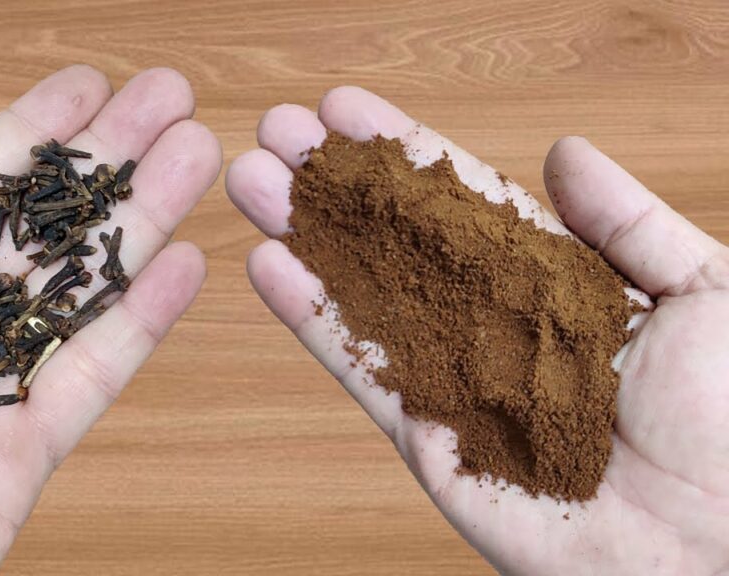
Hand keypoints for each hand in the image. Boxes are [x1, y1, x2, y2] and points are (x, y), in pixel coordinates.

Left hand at [0, 65, 220, 575]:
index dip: (18, 143)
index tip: (81, 90)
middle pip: (29, 242)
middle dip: (101, 169)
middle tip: (167, 102)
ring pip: (70, 303)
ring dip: (136, 229)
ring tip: (194, 157)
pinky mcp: (6, 481)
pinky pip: (79, 393)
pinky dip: (135, 330)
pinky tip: (181, 268)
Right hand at [226, 87, 728, 574]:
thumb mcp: (708, 292)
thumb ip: (629, 223)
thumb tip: (564, 152)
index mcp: (556, 288)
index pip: (462, 206)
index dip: (403, 158)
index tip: (345, 112)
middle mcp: (495, 331)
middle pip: (397, 246)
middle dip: (335, 187)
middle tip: (275, 134)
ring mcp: (458, 388)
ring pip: (366, 302)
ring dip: (306, 241)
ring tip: (250, 183)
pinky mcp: (434, 450)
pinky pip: (367, 379)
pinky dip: (315, 325)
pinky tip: (272, 269)